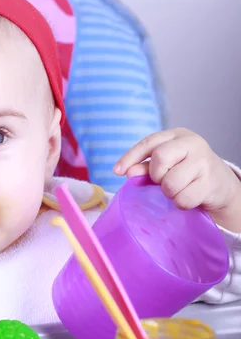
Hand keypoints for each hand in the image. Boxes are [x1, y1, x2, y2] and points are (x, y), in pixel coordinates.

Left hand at [114, 128, 240, 231]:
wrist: (221, 186)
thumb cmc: (187, 173)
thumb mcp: (167, 165)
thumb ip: (146, 167)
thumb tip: (127, 172)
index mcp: (177, 135)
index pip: (149, 142)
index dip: (130, 157)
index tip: (117, 171)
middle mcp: (192, 143)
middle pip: (160, 158)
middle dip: (156, 175)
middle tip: (162, 181)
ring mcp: (204, 161)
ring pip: (171, 182)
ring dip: (169, 192)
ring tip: (177, 189)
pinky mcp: (211, 182)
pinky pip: (183, 198)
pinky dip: (181, 203)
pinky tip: (189, 197)